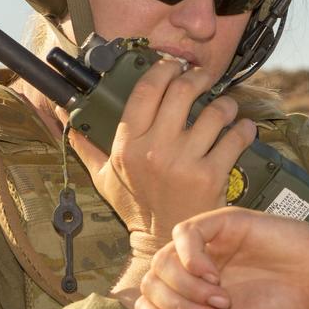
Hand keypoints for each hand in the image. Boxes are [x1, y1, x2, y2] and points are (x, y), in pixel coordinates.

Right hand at [64, 59, 257, 260]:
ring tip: (225, 106)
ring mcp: (185, 163)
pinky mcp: (211, 176)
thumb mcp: (104, 177)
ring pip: (214, 112)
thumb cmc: (136, 209)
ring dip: (225, 104)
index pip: (145, 91)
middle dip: (196, 77)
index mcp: (128, 146)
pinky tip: (241, 128)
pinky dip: (243, 129)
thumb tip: (65, 115)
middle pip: (182, 92)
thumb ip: (86, 144)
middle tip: (202, 78)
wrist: (162, 243)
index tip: (172, 65)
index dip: (162, 70)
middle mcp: (155, 151)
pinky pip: (235, 138)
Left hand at [135, 208, 308, 308]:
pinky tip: (212, 276)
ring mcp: (207, 245)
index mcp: (191, 296)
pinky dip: (189, 257)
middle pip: (151, 283)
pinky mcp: (223, 223)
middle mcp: (193, 269)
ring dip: (186, 288)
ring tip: (220, 302)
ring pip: (164, 260)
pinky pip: (186, 233)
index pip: (149, 305)